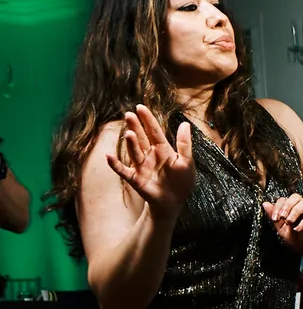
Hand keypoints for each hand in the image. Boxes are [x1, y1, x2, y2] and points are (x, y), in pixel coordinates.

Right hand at [106, 105, 195, 219]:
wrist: (173, 202)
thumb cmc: (181, 181)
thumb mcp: (186, 161)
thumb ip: (184, 144)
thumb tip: (185, 124)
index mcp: (162, 150)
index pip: (154, 131)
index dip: (147, 120)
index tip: (140, 107)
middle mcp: (149, 155)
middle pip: (141, 138)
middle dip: (135, 126)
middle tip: (129, 114)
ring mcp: (141, 166)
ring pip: (134, 152)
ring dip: (130, 143)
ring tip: (130, 133)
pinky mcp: (135, 178)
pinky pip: (123, 170)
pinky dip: (115, 164)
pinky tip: (109, 156)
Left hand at [264, 194, 302, 264]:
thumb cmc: (300, 243)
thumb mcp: (283, 232)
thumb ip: (275, 219)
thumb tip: (265, 204)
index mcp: (293, 212)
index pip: (285, 200)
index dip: (278, 206)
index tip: (275, 218)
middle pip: (296, 197)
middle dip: (287, 205)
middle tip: (282, 217)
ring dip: (295, 211)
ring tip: (289, 222)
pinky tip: (297, 229)